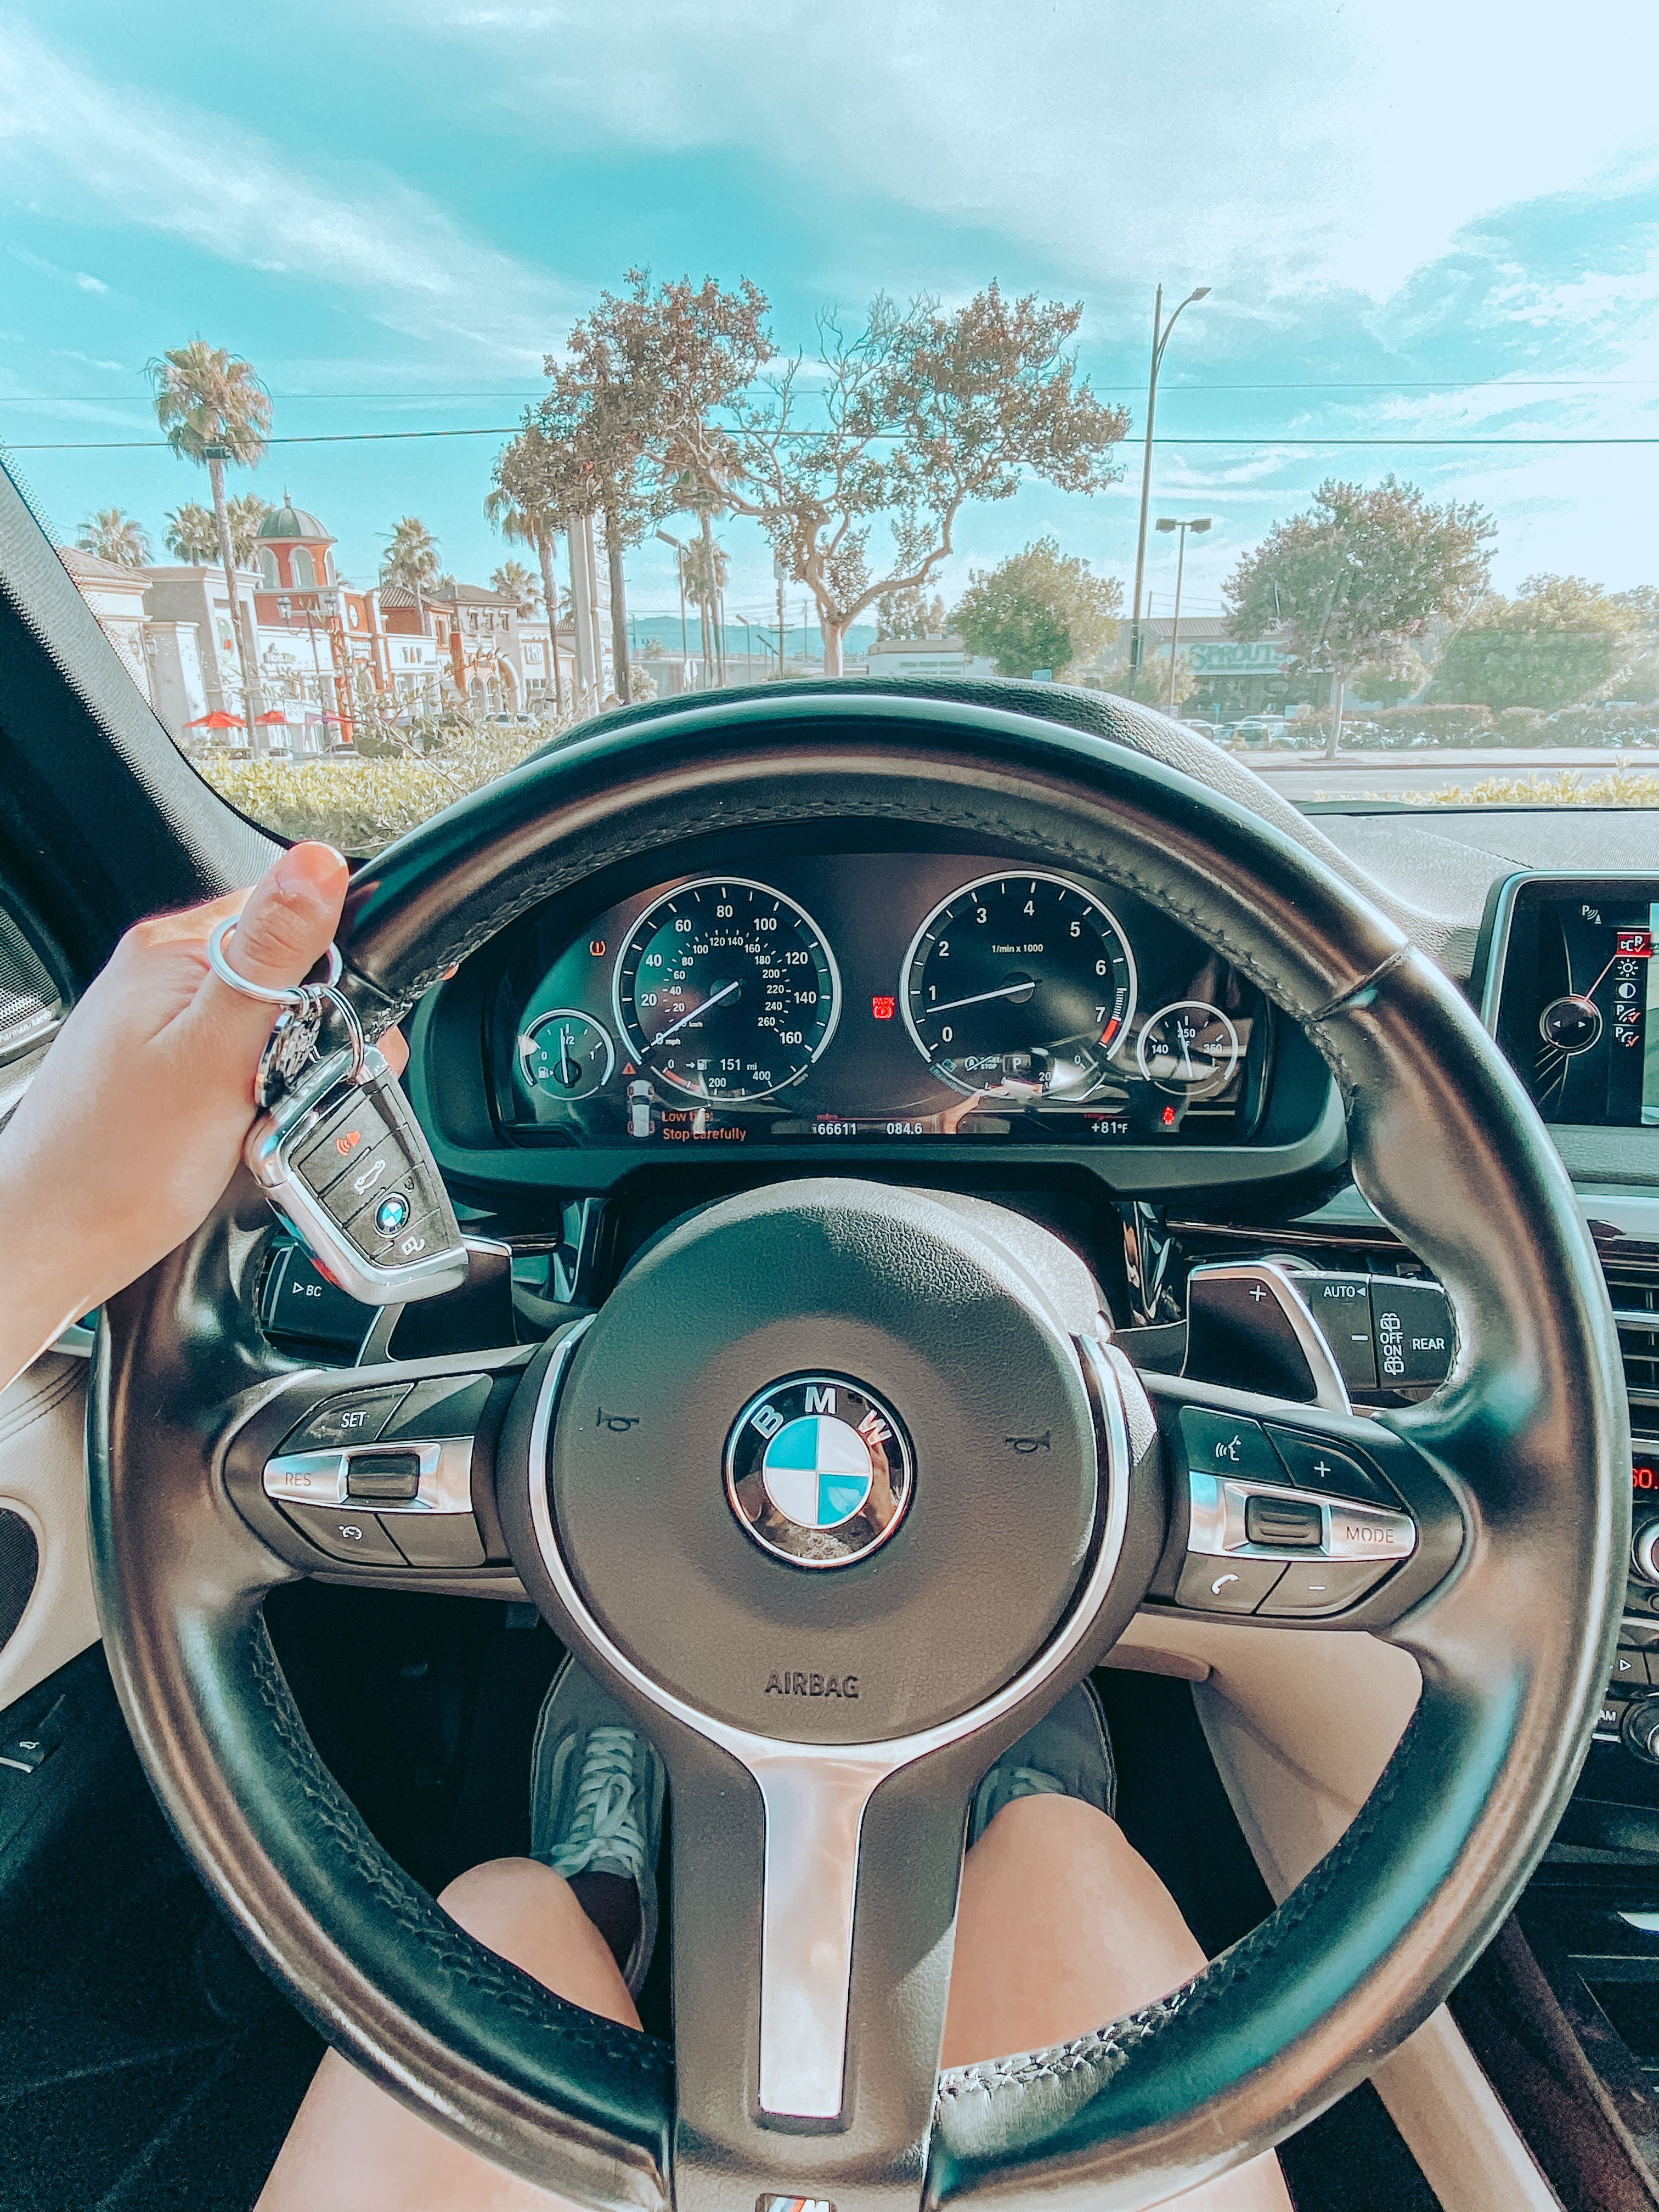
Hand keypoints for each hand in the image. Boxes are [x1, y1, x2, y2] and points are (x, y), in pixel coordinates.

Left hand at [0, 843, 378, 1384]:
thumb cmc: (116, 1165)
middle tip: (294, 1092)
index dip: (338, 971)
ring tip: (260, 1121)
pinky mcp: (168, 1070)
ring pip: (275, 1027)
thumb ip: (273, 955)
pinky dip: (262, 1102)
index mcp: (173, 950)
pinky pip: (245, 1067)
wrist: (51, 1246)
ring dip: (293, 1077)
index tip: (338, 1031)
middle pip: (291, 974)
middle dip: (319, 1037)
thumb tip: (317, 862)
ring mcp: (162, 1024)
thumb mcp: (216, 1052)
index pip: (292, 911)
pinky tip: (242, 1134)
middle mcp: (163, 976)